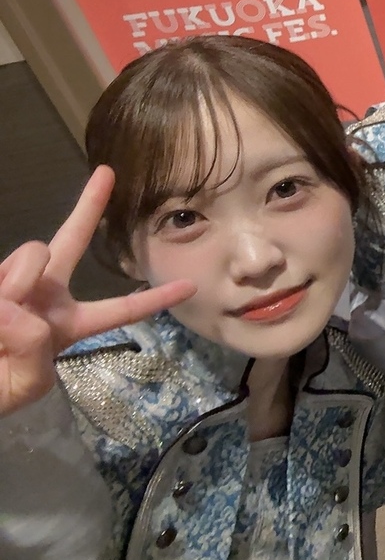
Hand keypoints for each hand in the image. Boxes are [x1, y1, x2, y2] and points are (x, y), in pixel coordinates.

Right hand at [0, 166, 196, 415]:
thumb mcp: (25, 385)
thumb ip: (35, 355)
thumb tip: (23, 310)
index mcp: (65, 325)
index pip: (120, 311)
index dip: (154, 299)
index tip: (191, 286)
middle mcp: (42, 296)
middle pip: (68, 243)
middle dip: (89, 206)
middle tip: (107, 174)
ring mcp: (11, 281)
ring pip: (36, 254)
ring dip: (19, 286)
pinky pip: (6, 275)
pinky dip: (0, 299)